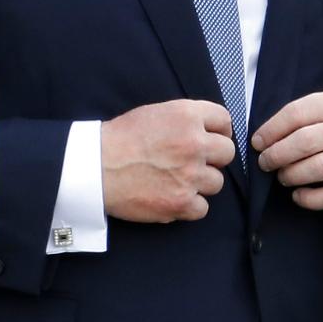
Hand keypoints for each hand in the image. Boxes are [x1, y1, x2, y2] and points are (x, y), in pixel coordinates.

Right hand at [101, 100, 234, 221]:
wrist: (94, 167)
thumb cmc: (120, 138)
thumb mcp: (156, 113)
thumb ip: (186, 120)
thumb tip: (209, 131)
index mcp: (187, 116)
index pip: (224, 121)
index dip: (219, 130)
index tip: (212, 138)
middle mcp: (194, 144)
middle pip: (227, 152)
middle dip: (213, 157)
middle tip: (193, 161)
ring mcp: (190, 175)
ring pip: (217, 182)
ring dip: (201, 182)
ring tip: (178, 180)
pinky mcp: (181, 202)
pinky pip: (203, 208)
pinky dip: (190, 206)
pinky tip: (173, 197)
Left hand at [253, 91, 322, 209]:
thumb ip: (303, 117)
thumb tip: (263, 138)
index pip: (296, 113)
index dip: (271, 130)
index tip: (258, 142)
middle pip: (303, 142)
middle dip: (276, 154)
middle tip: (266, 163)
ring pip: (314, 168)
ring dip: (290, 175)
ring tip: (283, 176)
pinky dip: (307, 198)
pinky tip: (298, 195)